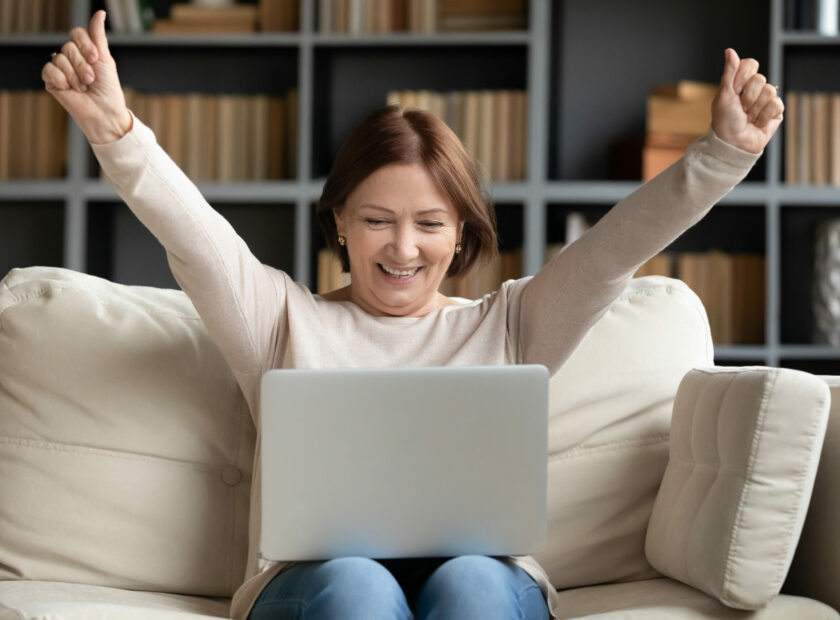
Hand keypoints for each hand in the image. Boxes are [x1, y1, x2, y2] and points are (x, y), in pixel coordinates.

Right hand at [41, 10, 132, 143]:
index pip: (77, 34)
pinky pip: (48, 69)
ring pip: (59, 58)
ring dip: (75, 76)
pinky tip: (69, 89)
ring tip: (83, 88)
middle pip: (69, 47)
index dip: (86, 46)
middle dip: (83, 66)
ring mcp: (61, 69)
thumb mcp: (106, 60)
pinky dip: (61, 79)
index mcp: (85, 51)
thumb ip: (98, 36)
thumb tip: (99, 13)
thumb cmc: (109, 90)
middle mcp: (71, 58)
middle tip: (91, 80)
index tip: (96, 60)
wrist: (104, 113)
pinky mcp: (51, 81)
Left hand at [711, 48, 783, 154]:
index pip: (751, 64)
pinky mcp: (776, 112)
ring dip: (756, 108)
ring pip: (769, 91)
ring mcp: (765, 100)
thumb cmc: (724, 120)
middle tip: (740, 109)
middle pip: (760, 79)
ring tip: (748, 117)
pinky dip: (765, 115)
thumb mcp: (724, 94)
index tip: (733, 92)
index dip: (742, 79)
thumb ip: (729, 72)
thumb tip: (730, 50)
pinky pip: (777, 104)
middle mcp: (754, 89)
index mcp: (740, 82)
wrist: (734, 143)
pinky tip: (758, 122)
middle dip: (748, 97)